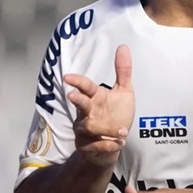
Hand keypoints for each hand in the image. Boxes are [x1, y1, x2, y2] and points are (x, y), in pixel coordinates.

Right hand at [64, 44, 134, 167]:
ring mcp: (84, 129)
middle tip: (73, 95)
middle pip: (79, 105)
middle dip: (76, 100)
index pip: (85, 86)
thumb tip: (123, 46)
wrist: (115, 143)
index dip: (76, 81)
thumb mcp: (125, 92)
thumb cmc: (117, 115)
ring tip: (123, 131)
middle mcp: (86, 112)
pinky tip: (119, 143)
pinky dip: (108, 144)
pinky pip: (94, 145)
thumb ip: (123, 71)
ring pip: (88, 127)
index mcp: (95, 97)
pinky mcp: (86, 145)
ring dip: (106, 129)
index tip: (68, 77)